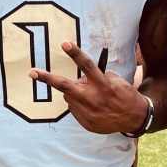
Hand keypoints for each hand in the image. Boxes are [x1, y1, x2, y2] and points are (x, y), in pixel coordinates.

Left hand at [29, 42, 148, 133]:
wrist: (133, 119)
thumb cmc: (124, 95)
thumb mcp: (116, 81)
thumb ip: (97, 77)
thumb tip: (81, 78)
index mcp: (103, 85)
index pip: (87, 66)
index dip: (75, 54)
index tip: (65, 43)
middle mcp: (93, 99)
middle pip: (65, 86)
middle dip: (47, 78)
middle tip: (32, 72)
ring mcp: (87, 113)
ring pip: (69, 96)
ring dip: (75, 92)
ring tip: (91, 95)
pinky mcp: (85, 122)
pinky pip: (75, 109)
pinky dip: (80, 104)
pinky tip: (93, 106)